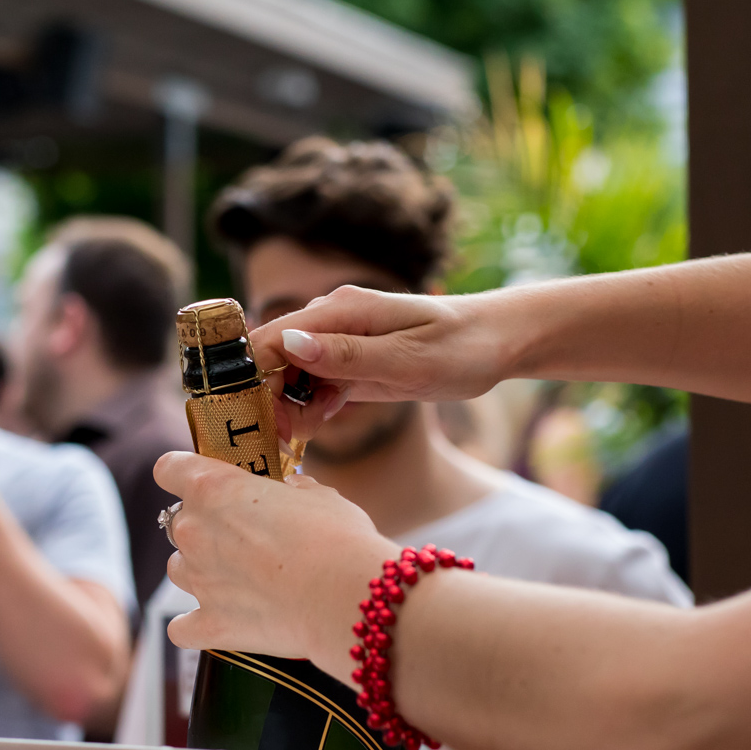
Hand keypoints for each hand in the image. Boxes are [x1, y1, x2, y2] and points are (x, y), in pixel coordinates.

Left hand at [153, 451, 393, 677]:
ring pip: (179, 570)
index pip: (169, 468)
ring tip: (243, 579)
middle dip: (207, 528)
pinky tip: (222, 620)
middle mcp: (194, 531)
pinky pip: (182, 628)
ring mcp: (198, 580)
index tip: (200, 481)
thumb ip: (292, 490)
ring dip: (202, 571)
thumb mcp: (318, 495)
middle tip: (247, 538)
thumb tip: (291, 492)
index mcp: (214, 488)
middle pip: (178, 523)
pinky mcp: (210, 625)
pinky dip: (197, 624)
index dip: (182, 474)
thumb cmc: (336, 538)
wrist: (344, 596)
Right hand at [249, 286, 511, 440]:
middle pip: (274, 359)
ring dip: (288, 407)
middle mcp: (332, 321)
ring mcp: (340, 342)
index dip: (252, 378)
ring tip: (304, 434)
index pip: (272, 339)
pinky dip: (311, 407)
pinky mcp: (351, 363)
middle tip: (282, 439)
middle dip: (268, 400)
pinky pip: (315, 385)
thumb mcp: (407, 359)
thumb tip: (290, 344)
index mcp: (341, 310)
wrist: (498, 343)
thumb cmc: (461, 347)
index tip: (252, 418)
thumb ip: (347, 355)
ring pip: (291, 376)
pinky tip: (321, 422)